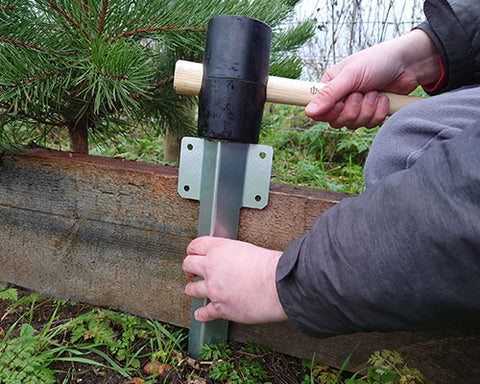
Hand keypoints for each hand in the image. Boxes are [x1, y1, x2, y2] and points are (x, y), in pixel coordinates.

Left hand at [183, 236, 287, 323]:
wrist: (278, 285)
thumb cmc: (270, 266)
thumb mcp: (249, 249)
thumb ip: (234, 254)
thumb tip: (234, 261)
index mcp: (219, 249)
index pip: (196, 245)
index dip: (193, 250)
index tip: (192, 253)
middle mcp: (212, 267)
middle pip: (188, 264)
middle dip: (189, 267)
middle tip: (191, 271)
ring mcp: (213, 289)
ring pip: (192, 288)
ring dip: (192, 289)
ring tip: (194, 290)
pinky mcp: (220, 308)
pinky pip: (204, 312)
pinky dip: (202, 314)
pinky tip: (201, 314)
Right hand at [306, 29, 441, 128]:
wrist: (409, 63)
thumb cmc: (378, 61)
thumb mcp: (350, 76)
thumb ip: (329, 95)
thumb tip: (308, 113)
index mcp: (330, 86)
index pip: (318, 111)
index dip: (329, 113)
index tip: (340, 104)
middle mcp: (341, 98)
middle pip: (336, 121)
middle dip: (353, 110)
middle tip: (361, 94)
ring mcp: (357, 106)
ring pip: (353, 124)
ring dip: (368, 110)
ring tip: (375, 92)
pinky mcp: (371, 113)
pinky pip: (369, 124)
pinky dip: (379, 113)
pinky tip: (384, 98)